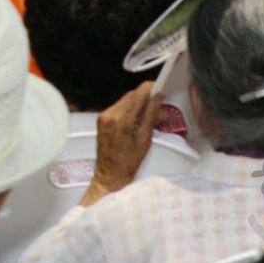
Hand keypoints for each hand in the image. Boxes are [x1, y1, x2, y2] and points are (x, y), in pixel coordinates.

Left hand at [82, 81, 162, 206]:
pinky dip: (130, 110)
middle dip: (147, 98)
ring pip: (125, 101)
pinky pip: (118, 108)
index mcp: (122, 119)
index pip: (138, 94)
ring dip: (139, 104)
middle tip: (161, 108)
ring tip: (153, 116)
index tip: (160, 87)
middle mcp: (110, 114)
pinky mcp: (102, 119)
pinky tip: (139, 119)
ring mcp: (104, 116)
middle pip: (131, 96)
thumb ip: (151, 115)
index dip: (150, 88)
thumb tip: (158, 98)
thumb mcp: (145, 138)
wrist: (110, 175)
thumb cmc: (128, 162)